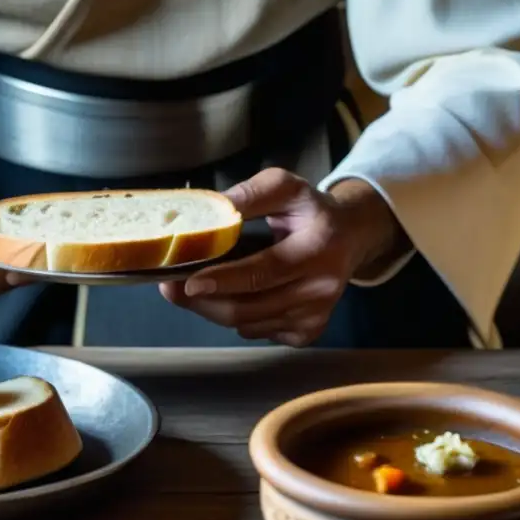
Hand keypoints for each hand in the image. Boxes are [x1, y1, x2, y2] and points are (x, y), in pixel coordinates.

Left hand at [159, 169, 407, 346]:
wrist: (350, 237)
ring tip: (194, 288)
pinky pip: (256, 332)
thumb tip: (212, 209)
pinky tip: (233, 296)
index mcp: (318, 247)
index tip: (188, 282)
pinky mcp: (309, 332)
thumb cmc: (309, 210)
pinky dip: (236, 318)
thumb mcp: (284, 187)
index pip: (264, 272)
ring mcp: (316, 315)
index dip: (224, 280)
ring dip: (213, 309)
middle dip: (203, 301)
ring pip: (247, 324)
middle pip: (248, 307)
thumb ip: (250, 194)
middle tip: (170, 287)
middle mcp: (322, 288)